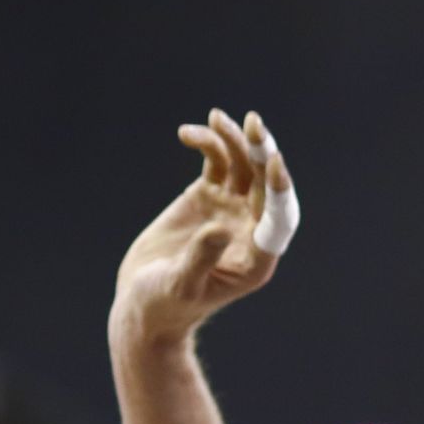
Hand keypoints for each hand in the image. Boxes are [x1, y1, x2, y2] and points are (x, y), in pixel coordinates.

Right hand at [109, 107, 299, 355]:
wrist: (144, 302)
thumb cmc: (164, 305)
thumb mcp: (181, 286)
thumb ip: (201, 258)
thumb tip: (219, 228)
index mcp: (256, 260)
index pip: (279, 220)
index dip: (279, 192)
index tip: (274, 163)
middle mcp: (250, 231)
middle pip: (265, 185)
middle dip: (261, 153)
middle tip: (253, 124)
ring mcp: (230, 210)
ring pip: (242, 166)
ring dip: (233, 140)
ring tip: (215, 118)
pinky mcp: (208, 197)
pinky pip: (216, 163)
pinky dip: (208, 144)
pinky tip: (188, 133)